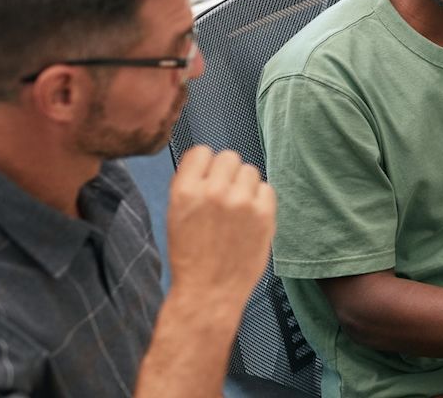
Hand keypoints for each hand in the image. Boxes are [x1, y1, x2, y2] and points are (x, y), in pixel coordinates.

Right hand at [165, 146, 276, 301]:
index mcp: (185, 191)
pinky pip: (267, 189)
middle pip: (229, 157)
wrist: (209, 291)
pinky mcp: (264, 215)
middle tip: (224, 195)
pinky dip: (261, 200)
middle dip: (227, 173)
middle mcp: (214, 191)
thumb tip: (208, 161)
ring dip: (245, 185)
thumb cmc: (190, 256)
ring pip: (250, 171)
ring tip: (237, 209)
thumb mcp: (176, 214)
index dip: (205, 164)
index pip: (201, 151)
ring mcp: (242, 202)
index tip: (208, 177)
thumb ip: (190, 185)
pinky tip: (250, 218)